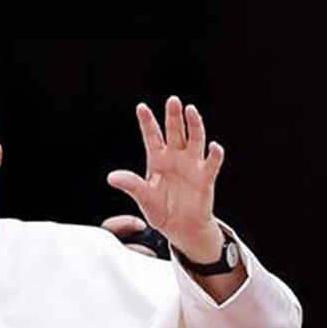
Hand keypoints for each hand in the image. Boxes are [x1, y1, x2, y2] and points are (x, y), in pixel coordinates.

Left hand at [106, 97, 226, 261]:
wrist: (181, 227)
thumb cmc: (161, 210)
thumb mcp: (143, 198)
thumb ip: (131, 185)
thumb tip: (112, 177)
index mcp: (157, 159)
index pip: (152, 136)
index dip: (147, 122)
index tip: (141, 107)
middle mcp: (175, 157)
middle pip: (175, 131)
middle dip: (174, 116)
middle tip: (173, 100)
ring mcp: (192, 165)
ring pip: (194, 139)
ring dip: (194, 125)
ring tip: (191, 111)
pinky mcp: (206, 177)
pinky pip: (211, 163)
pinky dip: (214, 154)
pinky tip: (214, 146)